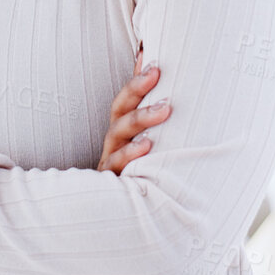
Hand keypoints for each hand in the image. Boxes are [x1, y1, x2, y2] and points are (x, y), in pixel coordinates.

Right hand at [97, 46, 168, 173]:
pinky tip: (146, 147)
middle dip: (137, 91)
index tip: (154, 63)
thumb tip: (156, 67)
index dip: (137, 80)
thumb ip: (150, 106)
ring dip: (140, 119)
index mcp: (123, 126)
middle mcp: (115, 139)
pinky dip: (130, 154)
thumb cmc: (141, 166)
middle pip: (120, 110)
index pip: (127, 97)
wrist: (125, 212)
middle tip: (158, 75)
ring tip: (164, 110)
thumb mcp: (148, 137)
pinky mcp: (112, 179)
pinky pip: (116, 165)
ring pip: (118, 134)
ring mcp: (111, 158)